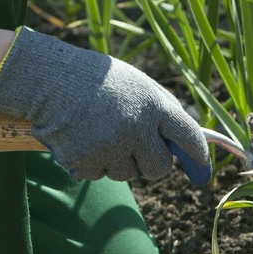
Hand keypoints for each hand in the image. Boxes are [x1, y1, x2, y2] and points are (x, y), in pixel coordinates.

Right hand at [0, 28, 211, 183]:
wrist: (49, 78)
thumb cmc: (98, 81)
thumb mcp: (138, 85)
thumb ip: (163, 111)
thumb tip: (186, 145)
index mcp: (153, 104)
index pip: (188, 137)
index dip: (199, 159)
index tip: (203, 173)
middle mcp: (135, 128)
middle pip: (159, 169)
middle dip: (150, 164)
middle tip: (135, 148)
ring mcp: (109, 147)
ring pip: (125, 175)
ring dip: (116, 161)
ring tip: (99, 132)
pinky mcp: (84, 161)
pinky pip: (97, 175)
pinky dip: (90, 163)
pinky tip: (81, 138)